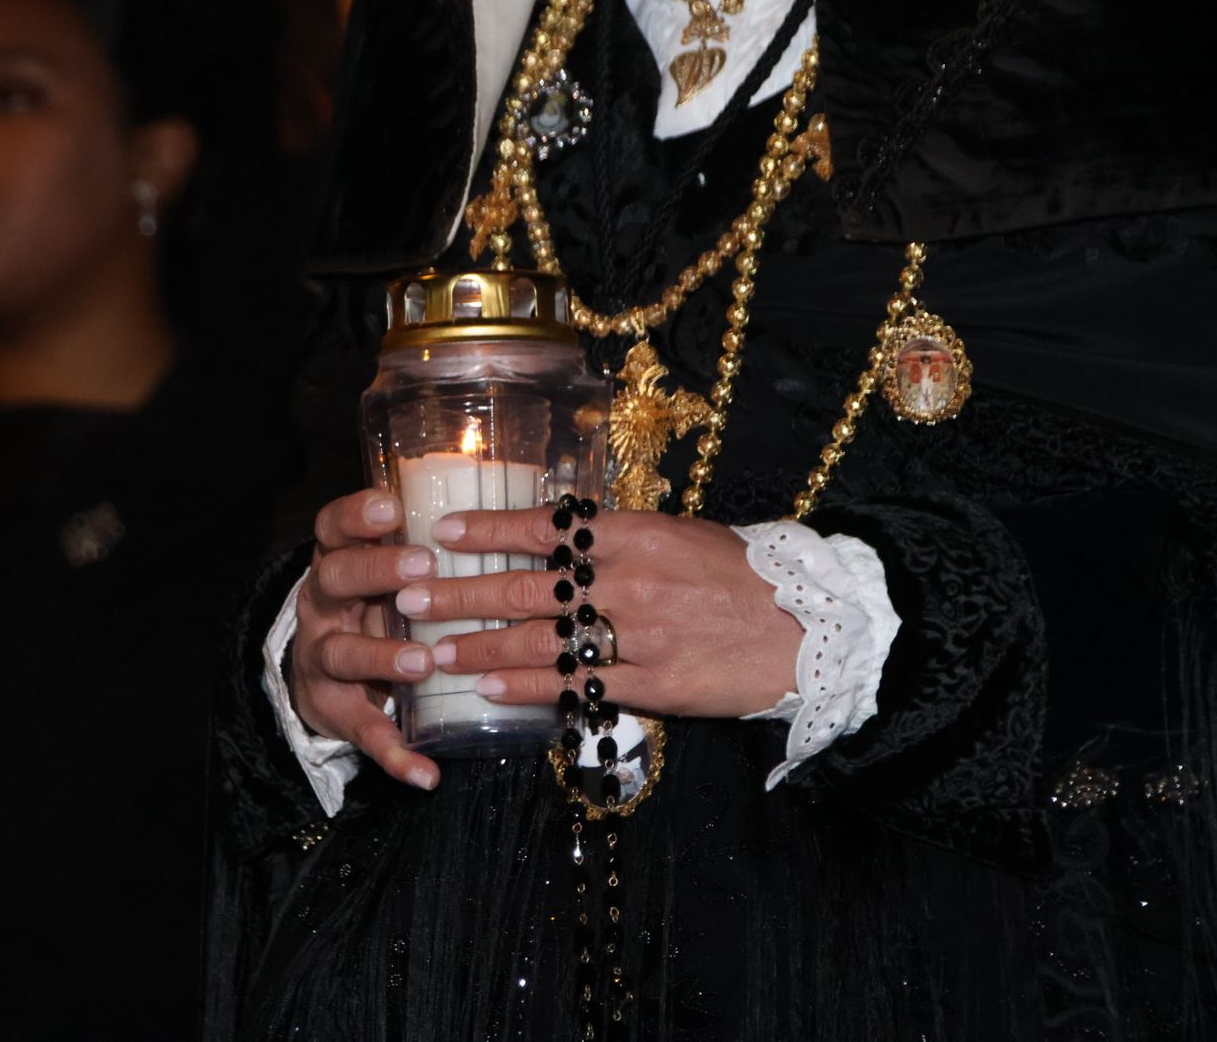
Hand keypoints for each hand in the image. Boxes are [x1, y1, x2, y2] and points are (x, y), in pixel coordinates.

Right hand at [291, 489, 440, 789]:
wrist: (322, 676)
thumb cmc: (375, 607)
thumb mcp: (384, 574)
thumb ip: (421, 550)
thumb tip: (502, 522)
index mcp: (337, 563)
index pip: (332, 528)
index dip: (356, 517)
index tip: (391, 507)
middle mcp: (322, 606)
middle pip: (335, 579)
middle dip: (376, 572)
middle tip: (423, 567)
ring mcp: (322, 659)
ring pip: (340, 654)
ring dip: (381, 657)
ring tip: (422, 663)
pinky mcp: (334, 710)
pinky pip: (362, 733)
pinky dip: (394, 754)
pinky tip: (426, 774)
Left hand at [399, 508, 801, 717]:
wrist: (809, 626)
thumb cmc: (743, 575)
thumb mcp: (682, 534)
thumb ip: (621, 536)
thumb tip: (560, 526)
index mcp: (637, 535)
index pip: (545, 528)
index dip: (488, 530)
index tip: (440, 532)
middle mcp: (631, 581)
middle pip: (527, 588)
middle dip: (459, 594)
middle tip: (407, 596)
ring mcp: (641, 636)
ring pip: (541, 641)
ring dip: (478, 648)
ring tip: (430, 653)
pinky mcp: (655, 685)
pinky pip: (579, 687)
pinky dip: (530, 687)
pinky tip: (490, 690)